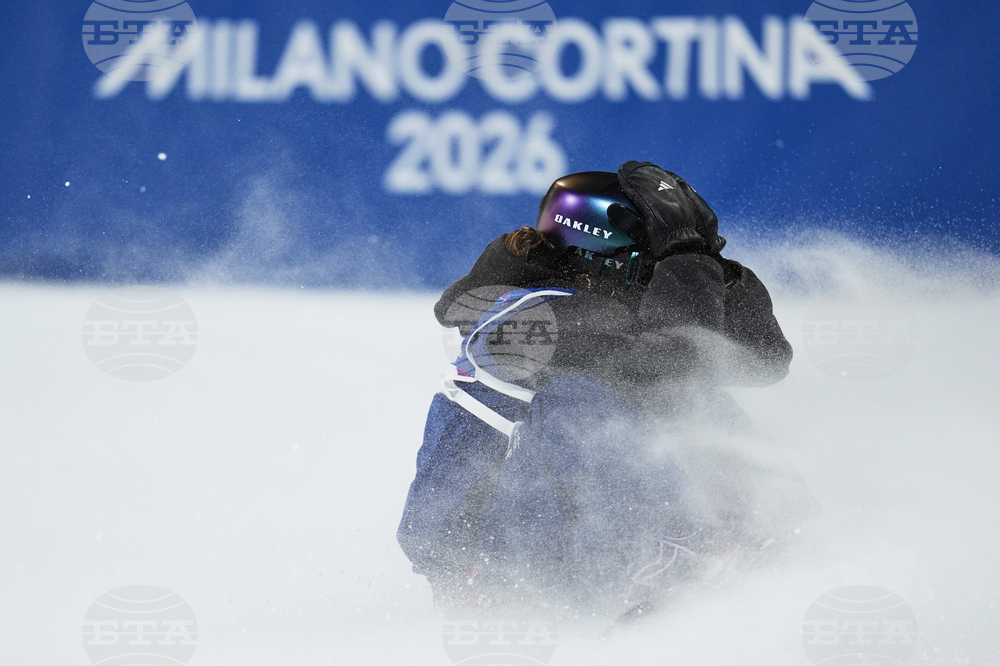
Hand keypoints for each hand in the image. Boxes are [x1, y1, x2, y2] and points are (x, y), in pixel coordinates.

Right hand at [608, 161, 725, 259]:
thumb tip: (613, 208)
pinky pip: (680, 183)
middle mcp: (668, 199)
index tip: (620, 172)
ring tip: (643, 167)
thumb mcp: (640, 236)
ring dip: (653, 172)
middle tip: (629, 167)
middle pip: (651, 180)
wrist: (686, 251)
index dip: (628, 178)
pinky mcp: (691, 200)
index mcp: (654, 207)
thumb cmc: (661, 246)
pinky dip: (670, 176)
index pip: (638, 187)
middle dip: (639, 172)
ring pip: (665, 178)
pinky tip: (666, 173)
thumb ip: (626, 222)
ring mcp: (681, 198)